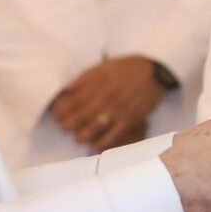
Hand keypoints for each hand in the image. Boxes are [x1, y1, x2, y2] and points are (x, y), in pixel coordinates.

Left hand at [50, 56, 167, 151]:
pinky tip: (96, 146)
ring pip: (97, 126)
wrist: (153, 72)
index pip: (76, 99)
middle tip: (64, 129)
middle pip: (84, 114)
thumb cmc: (126, 68)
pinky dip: (104, 141)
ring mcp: (119, 108)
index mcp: (99, 83)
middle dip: (71, 124)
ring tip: (78, 138)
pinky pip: (115, 133)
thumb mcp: (104, 66)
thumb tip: (66, 90)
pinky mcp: (131, 118)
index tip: (56, 116)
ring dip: (84, 134)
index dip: (64, 110)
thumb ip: (84, 78)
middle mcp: (107, 96)